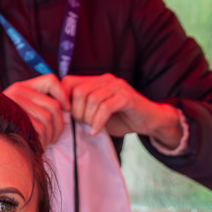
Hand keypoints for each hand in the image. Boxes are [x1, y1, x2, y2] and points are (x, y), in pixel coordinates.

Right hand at [3, 75, 68, 145]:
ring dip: (52, 134)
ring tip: (47, 141)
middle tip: (56, 135)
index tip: (66, 108)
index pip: (51, 81)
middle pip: (54, 105)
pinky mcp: (15, 119)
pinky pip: (40, 129)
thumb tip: (66, 106)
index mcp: (22, 87)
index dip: (63, 94)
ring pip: (48, 118)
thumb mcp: (23, 108)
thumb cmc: (11, 127)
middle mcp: (18, 92)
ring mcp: (15, 105)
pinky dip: (44, 140)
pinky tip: (40, 145)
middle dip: (60, 124)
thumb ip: (39, 102)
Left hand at [63, 73, 182, 143]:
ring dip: (88, 118)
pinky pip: (105, 108)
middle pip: (79, 92)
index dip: (63, 99)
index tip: (68, 116)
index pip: (68, 82)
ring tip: (92, 127)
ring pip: (91, 99)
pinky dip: (98, 122)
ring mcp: (117, 86)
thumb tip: (61, 114)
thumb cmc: (122, 119)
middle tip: (83, 124)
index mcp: (97, 81)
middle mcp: (106, 79)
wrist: (150, 122)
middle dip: (77, 112)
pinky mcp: (127, 97)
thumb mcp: (97, 113)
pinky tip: (97, 131)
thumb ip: (82, 109)